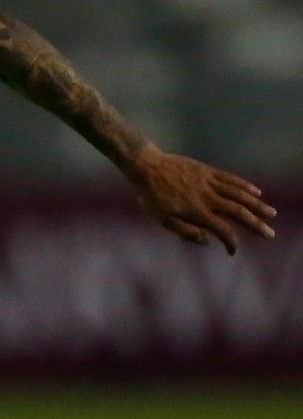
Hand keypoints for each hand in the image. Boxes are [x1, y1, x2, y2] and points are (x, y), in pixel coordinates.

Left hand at [125, 146, 275, 253]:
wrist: (147, 167)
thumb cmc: (152, 196)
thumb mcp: (162, 219)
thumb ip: (185, 232)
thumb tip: (207, 240)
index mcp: (197, 212)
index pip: (222, 230)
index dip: (230, 242)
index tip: (232, 251)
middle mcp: (208, 198)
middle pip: (239, 212)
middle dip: (256, 224)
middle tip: (270, 234)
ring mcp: (210, 183)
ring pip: (240, 195)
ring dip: (258, 205)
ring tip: (271, 213)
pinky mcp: (208, 172)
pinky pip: (231, 179)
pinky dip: (245, 186)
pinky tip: (256, 192)